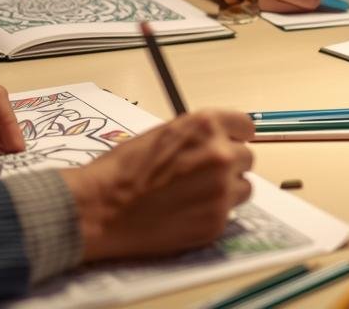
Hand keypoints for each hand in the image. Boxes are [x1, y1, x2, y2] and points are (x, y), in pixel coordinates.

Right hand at [62, 109, 253, 261]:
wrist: (102, 207)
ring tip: (194, 194)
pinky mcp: (216, 222)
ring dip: (226, 190)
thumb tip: (219, 141)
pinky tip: (186, 211)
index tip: (228, 144)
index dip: (234, 137)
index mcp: (206, 125)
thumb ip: (198, 136)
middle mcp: (220, 155)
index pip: (246, 127)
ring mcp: (221, 190)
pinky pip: (229, 214)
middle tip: (202, 175)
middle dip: (229, 165)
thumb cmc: (123, 169)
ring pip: (242, 187)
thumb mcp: (164, 133)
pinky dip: (213, 213)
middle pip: (246, 158)